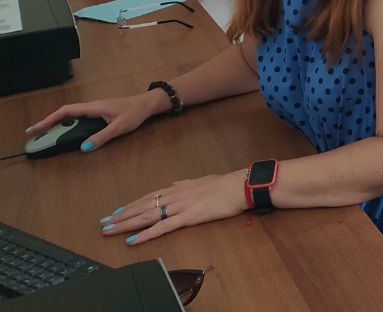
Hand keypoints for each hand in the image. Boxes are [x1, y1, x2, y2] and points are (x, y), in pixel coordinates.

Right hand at [25, 90, 167, 152]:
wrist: (147, 104)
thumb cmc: (135, 113)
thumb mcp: (119, 127)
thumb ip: (102, 137)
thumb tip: (83, 148)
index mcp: (93, 108)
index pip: (66, 112)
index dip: (48, 120)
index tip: (35, 129)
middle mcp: (91, 107)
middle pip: (65, 114)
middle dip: (48, 123)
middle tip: (34, 135)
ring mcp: (95, 110)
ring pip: (72, 117)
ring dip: (58, 125)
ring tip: (45, 137)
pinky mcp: (100, 114)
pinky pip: (79, 119)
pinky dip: (69, 125)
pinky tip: (66, 134)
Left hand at [100, 171, 245, 245]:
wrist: (238, 187)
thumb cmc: (223, 184)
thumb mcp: (201, 181)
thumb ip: (185, 184)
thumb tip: (174, 184)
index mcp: (178, 188)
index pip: (148, 197)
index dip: (131, 205)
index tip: (116, 211)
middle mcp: (174, 195)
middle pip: (143, 206)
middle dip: (122, 215)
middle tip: (104, 222)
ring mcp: (180, 206)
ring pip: (147, 216)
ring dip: (127, 224)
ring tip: (110, 230)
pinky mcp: (188, 217)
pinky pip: (163, 227)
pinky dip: (146, 234)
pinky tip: (133, 240)